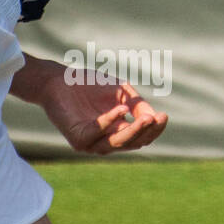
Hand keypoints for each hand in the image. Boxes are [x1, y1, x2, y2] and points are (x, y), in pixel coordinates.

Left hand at [40, 67, 168, 154]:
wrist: (59, 80)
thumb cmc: (90, 85)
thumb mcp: (121, 93)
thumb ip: (137, 105)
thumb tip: (153, 118)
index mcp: (119, 132)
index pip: (142, 137)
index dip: (155, 129)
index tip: (164, 116)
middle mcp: (107, 141)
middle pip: (134, 142)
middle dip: (147, 131)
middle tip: (157, 117)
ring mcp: (92, 143)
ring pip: (118, 142)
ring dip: (133, 131)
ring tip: (146, 117)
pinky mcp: (78, 139)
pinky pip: (97, 133)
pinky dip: (110, 121)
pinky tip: (121, 110)